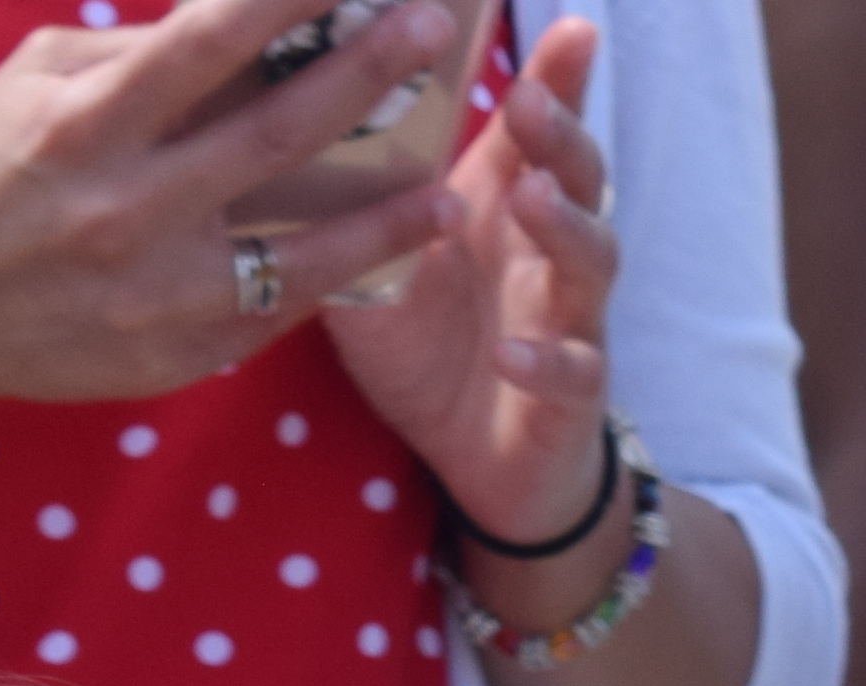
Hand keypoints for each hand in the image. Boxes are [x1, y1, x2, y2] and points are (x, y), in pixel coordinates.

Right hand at [0, 0, 464, 420]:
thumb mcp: (34, 90)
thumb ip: (131, 59)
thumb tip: (231, 23)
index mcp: (85, 124)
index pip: (202, 46)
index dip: (282, 1)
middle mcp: (127, 206)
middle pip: (271, 135)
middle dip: (360, 77)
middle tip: (429, 31)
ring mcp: (160, 288)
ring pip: (301, 247)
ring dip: (386, 213)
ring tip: (451, 186)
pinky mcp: (181, 349)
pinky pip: (283, 307)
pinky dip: (347, 275)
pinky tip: (401, 247)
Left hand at [318, 18, 624, 554]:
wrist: (478, 461)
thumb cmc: (426, 345)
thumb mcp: (379, 261)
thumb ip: (357, 198)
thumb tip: (273, 117)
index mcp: (501, 207)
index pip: (532, 130)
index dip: (557, 79)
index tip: (568, 25)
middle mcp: (545, 251)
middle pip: (576, 177)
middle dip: (560, 134)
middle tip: (526, 100)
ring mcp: (568, 319)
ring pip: (591, 261)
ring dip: (566, 227)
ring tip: (530, 199)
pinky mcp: (569, 397)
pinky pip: (571, 372)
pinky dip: (545, 359)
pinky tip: (512, 351)